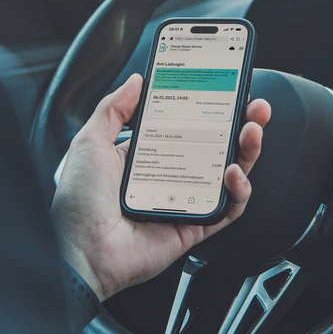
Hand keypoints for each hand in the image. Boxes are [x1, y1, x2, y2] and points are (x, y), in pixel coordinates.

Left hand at [50, 74, 270, 300]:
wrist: (81, 252)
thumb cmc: (79, 203)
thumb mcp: (90, 143)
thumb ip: (113, 109)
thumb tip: (136, 81)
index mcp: (146, 155)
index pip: (187, 125)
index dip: (209, 107)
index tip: (225, 88)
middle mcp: (170, 175)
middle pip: (216, 146)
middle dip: (241, 123)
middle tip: (254, 106)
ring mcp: (185, 201)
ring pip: (229, 173)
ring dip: (247, 150)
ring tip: (252, 130)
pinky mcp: (195, 227)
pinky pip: (227, 209)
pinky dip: (238, 191)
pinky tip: (234, 174)